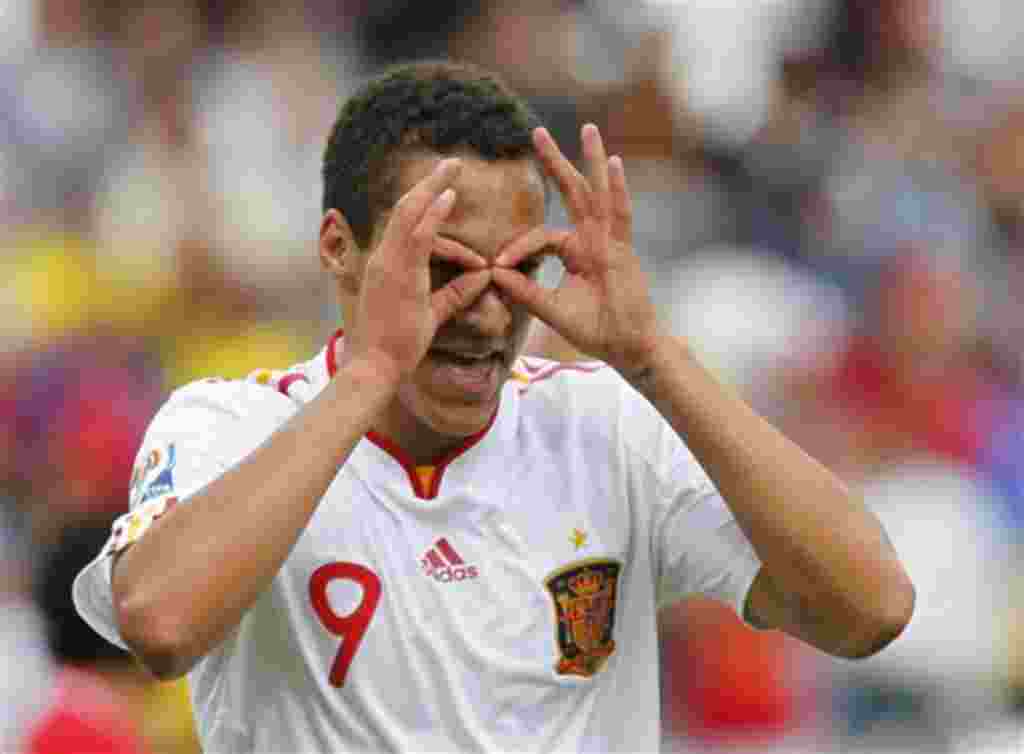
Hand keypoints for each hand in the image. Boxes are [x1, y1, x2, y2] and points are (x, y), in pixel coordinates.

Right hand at [344, 158, 492, 381]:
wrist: (375, 366)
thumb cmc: (396, 345)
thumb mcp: (430, 314)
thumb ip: (454, 294)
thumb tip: (482, 278)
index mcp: (387, 265)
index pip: (407, 227)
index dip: (430, 210)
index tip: (451, 195)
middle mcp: (384, 258)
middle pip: (404, 209)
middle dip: (428, 184)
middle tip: (450, 163)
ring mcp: (388, 263)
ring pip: (408, 213)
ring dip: (431, 187)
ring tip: (452, 167)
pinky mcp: (397, 273)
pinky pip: (417, 235)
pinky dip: (433, 214)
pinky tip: (449, 196)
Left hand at [492, 125, 662, 378]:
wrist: (627, 346)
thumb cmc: (594, 330)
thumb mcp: (551, 309)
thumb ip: (525, 290)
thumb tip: (494, 273)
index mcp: (574, 251)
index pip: (540, 236)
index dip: (517, 248)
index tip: (497, 265)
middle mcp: (592, 238)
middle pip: (570, 192)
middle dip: (554, 162)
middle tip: (536, 131)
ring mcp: (610, 240)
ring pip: (597, 193)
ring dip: (591, 160)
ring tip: (587, 127)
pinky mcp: (624, 249)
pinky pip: (620, 213)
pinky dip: (617, 188)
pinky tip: (613, 162)